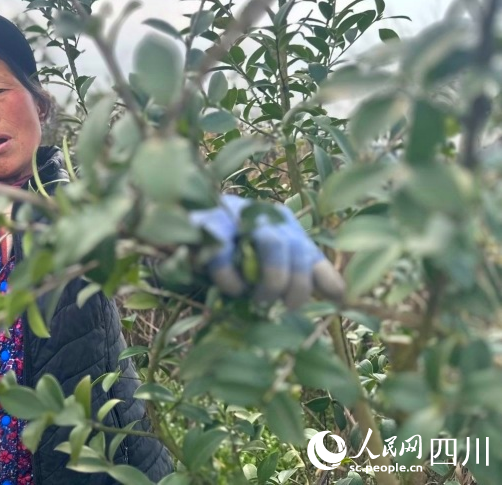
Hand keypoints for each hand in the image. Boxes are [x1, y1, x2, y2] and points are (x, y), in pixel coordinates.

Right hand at [190, 195, 344, 309]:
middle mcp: (260, 213)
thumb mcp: (266, 264)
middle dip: (291, 283)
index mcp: (278, 222)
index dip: (316, 278)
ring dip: (270, 278)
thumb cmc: (224, 255)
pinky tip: (231, 288)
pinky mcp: (204, 224)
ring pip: (271, 241)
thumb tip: (342, 294)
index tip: (313, 303)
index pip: (307, 250)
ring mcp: (233, 214)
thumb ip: (301, 274)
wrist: (175, 235)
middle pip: (293, 245)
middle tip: (277, 305)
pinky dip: (231, 276)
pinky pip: (225, 250)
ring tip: (255, 298)